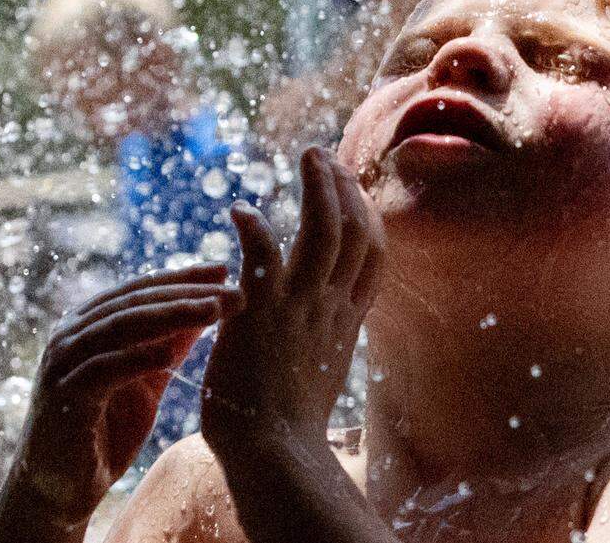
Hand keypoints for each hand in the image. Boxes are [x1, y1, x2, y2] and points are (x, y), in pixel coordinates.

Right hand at [0, 264, 240, 529]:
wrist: (62, 489)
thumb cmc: (107, 431)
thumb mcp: (149, 380)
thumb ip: (171, 343)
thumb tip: (211, 306)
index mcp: (90, 323)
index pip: (143, 289)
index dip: (184, 277)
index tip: (225, 270)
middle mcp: (71, 335)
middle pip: (136, 301)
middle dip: (187, 293)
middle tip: (232, 291)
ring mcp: (62, 364)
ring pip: (120, 326)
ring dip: (170, 316)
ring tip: (213, 311)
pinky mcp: (62, 398)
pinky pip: (102, 370)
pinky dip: (135, 359)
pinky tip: (169, 355)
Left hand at [200, 147, 383, 448]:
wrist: (275, 454)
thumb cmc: (290, 421)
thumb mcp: (326, 367)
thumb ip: (329, 332)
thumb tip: (332, 316)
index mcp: (347, 319)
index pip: (371, 253)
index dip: (364, 213)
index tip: (349, 186)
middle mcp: (331, 306)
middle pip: (354, 231)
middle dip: (344, 187)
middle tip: (322, 156)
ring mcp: (300, 308)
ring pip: (324, 231)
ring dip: (318, 188)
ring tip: (307, 157)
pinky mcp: (260, 314)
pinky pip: (264, 256)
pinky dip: (254, 227)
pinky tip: (238, 211)